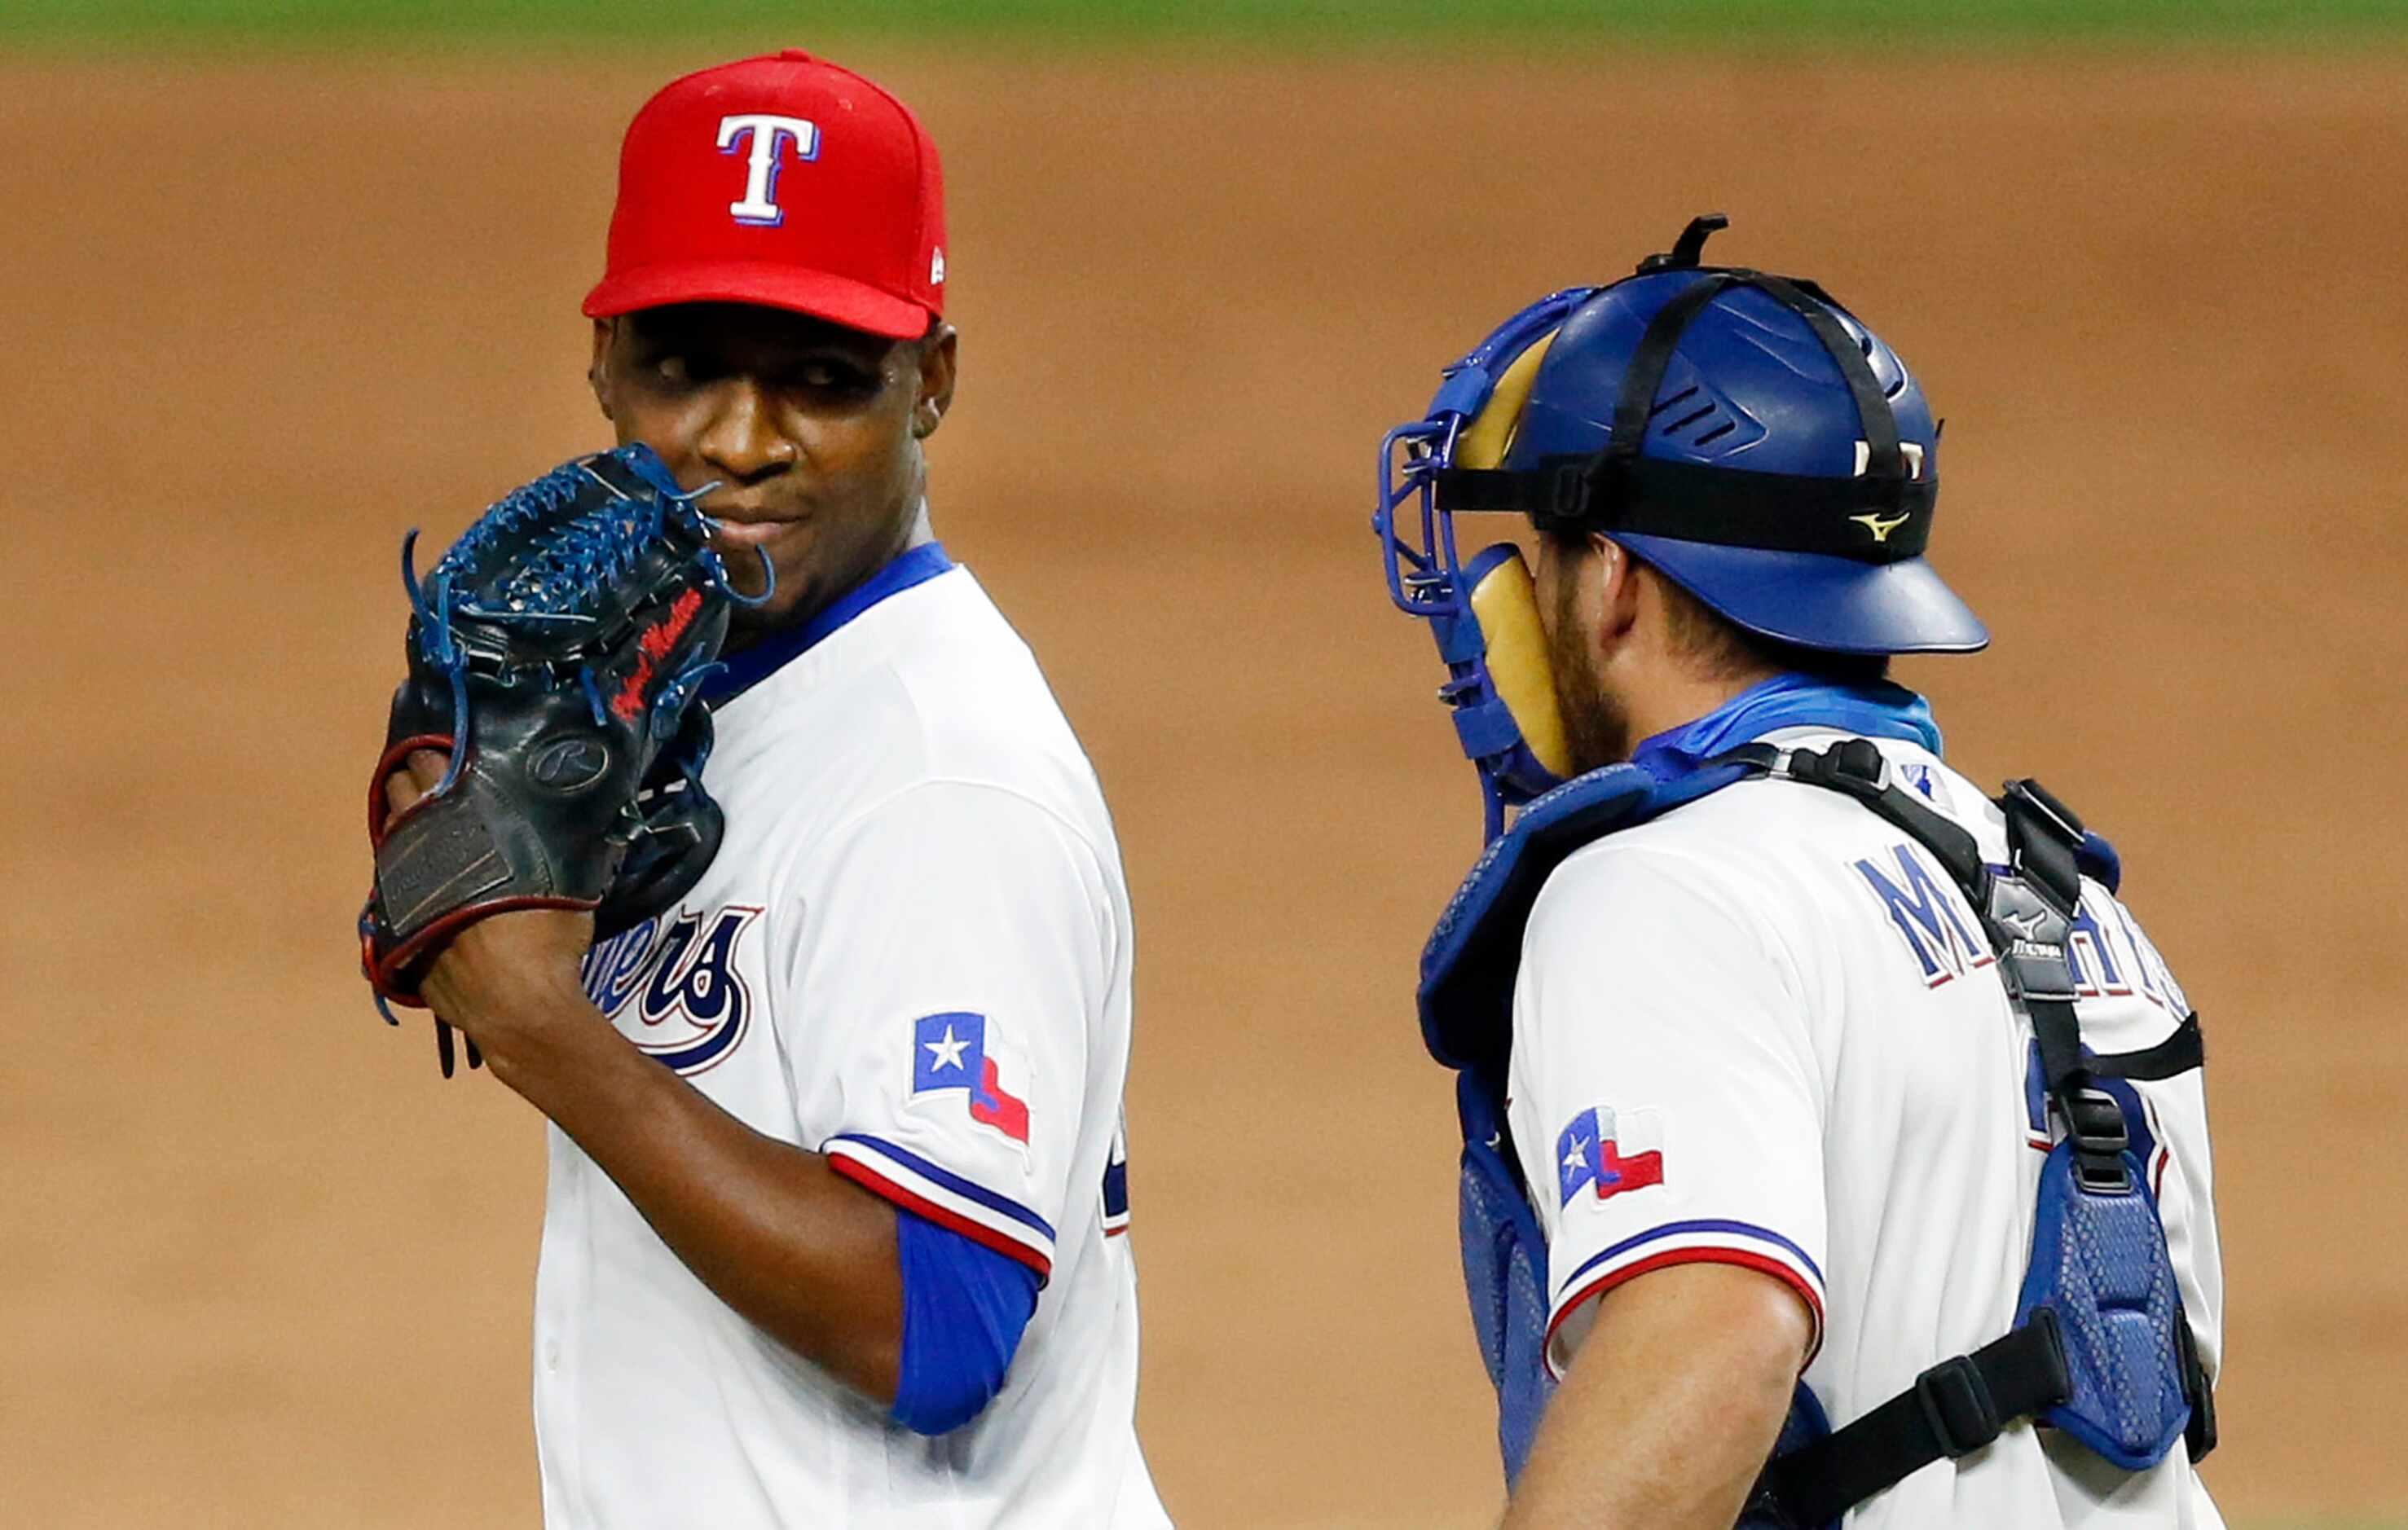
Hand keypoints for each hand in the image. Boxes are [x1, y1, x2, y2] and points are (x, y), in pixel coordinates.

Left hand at [384, 750, 603, 1075]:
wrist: (515, 1005)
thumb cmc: (544, 936)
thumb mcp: (568, 876)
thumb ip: (565, 841)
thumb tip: (591, 814)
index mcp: (458, 832)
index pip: (432, 775)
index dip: (435, 755)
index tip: (443, 744)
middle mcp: (420, 856)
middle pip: (401, 802)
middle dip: (409, 780)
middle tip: (426, 768)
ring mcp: (403, 894)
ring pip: (390, 842)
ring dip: (401, 823)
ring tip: (418, 812)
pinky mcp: (397, 929)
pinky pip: (392, 885)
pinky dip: (402, 870)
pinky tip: (418, 870)